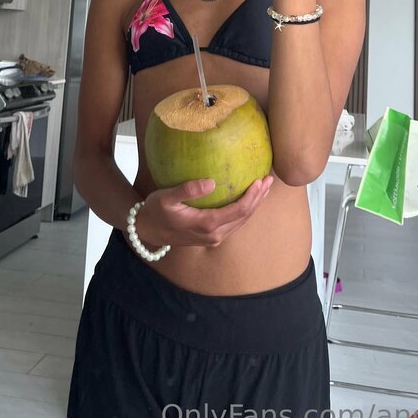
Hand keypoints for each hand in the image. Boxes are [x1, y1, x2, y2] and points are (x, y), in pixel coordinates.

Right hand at [135, 174, 274, 248]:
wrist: (147, 231)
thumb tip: (211, 182)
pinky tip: (247, 197)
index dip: (252, 196)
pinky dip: (244, 209)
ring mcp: (214, 237)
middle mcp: (214, 234)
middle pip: (244, 217)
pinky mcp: (211, 236)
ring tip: (264, 187)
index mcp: (206, 224)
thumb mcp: (166, 197)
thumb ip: (187, 190)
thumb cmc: (156, 211)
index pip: (238, 211)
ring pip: (241, 221)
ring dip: (254, 204)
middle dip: (259, 198)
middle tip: (270, 180)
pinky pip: (234, 222)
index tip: (261, 180)